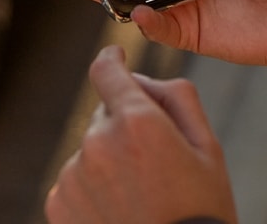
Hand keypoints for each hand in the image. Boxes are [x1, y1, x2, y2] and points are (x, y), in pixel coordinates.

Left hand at [45, 46, 236, 223]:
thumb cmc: (199, 212)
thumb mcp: (208, 149)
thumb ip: (177, 97)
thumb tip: (142, 78)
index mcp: (138, 123)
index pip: (107, 70)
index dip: (112, 59)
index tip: (115, 58)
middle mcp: (98, 143)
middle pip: (106, 113)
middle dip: (126, 124)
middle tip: (157, 162)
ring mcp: (74, 175)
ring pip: (91, 149)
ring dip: (109, 159)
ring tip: (140, 196)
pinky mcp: (58, 204)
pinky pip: (75, 178)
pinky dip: (93, 187)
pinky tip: (120, 210)